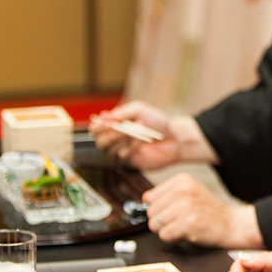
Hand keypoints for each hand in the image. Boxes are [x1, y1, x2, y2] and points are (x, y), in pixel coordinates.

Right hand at [90, 101, 216, 169]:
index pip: (96, 127)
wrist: (174, 138)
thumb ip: (121, 113)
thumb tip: (103, 116)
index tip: (106, 123)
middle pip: (99, 140)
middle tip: (122, 130)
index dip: (97, 126)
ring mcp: (122, 150)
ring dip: (122, 140)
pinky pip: (121, 156)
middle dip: (109, 134)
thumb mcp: (139, 110)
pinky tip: (140, 145)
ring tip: (136, 135)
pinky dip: (130, 148)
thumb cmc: (158, 121)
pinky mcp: (129, 162)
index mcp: (116, 124)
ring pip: (109, 149)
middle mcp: (116, 138)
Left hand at [142, 173, 262, 247]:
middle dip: (162, 220)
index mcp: (182, 180)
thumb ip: (167, 194)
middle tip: (180, 220)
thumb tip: (145, 199)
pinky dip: (173, 238)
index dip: (160, 208)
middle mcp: (182, 190)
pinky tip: (187, 232)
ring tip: (183, 226)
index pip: (150, 197)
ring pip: (154, 224)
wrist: (231, 224)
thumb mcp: (190, 192)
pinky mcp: (187, 223)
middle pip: (151, 211)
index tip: (172, 211)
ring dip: (167, 230)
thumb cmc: (209, 211)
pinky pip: (164, 235)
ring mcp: (185, 206)